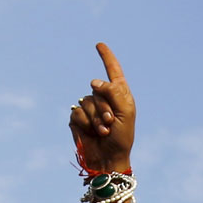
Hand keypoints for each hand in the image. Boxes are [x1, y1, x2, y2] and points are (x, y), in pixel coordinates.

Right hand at [66, 43, 137, 176]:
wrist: (108, 158)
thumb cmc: (122, 137)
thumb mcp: (125, 111)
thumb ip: (113, 92)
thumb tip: (94, 81)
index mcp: (119, 94)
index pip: (113, 71)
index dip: (106, 57)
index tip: (99, 44)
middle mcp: (103, 99)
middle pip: (97, 89)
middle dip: (104, 107)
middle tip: (111, 123)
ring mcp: (89, 108)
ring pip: (86, 102)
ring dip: (96, 118)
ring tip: (103, 131)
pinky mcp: (77, 118)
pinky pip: (77, 113)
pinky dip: (86, 124)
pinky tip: (92, 133)